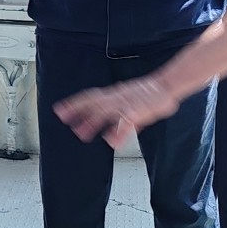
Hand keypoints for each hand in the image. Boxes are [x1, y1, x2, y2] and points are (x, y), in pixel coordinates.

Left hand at [54, 75, 180, 149]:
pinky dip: (118, 131)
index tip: (59, 111)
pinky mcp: (139, 112)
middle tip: (63, 119)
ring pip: (107, 111)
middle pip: (94, 102)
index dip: (75, 103)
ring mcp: (127, 103)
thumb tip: (112, 133)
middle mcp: (117, 97)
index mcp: (115, 95)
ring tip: (81, 134)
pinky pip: (126, 122)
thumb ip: (120, 119)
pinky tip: (111, 141)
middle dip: (78, 110)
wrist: (167, 86)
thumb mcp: (132, 106)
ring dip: (93, 122)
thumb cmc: (151, 96)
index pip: (91, 97)